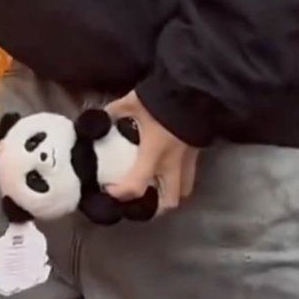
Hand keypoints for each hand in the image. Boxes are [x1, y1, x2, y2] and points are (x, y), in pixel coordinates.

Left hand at [104, 91, 198, 213]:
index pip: (136, 186)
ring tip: (156, 188)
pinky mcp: (197, 154)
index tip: (110, 190)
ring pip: (184, 191)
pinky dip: (179, 179)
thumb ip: (115, 111)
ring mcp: (188, 161)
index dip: (121, 194)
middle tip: (141, 200)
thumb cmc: (162, 100)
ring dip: (170, 194)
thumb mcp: (132, 102)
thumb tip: (100, 116)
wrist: (195, 91)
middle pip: (169, 202)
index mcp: (153, 154)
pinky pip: (190, 176)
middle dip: (156, 207)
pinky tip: (169, 169)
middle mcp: (172, 164)